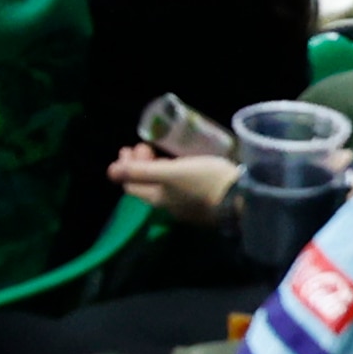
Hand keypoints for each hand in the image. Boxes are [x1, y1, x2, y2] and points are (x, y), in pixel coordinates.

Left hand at [108, 144, 239, 224]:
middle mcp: (168, 206)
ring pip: (162, 188)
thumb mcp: (172, 171)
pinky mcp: (202, 205)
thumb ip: (141, 171)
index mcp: (158, 198)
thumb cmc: (206, 180)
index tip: (132, 146)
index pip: (130, 184)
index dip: (125, 165)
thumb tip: (109, 172)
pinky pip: (178, 189)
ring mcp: (186, 208)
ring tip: (160, 155)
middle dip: (139, 166)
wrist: (243, 199)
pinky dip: (171, 176)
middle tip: (143, 146)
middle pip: (145, 187)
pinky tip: (181, 167)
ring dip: (155, 170)